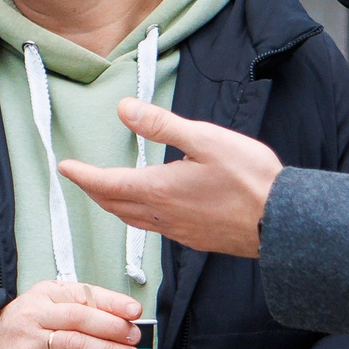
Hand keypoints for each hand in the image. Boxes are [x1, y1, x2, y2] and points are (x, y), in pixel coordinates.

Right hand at [0, 282, 142, 348]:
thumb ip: (74, 308)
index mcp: (45, 294)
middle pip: (81, 317)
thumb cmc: (21, 330)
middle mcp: (37, 314)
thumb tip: (119, 317)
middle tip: (135, 337)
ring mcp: (31, 341)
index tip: (135, 311)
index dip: (112, 302)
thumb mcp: (42, 307)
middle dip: (113, 327)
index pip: (83, 294)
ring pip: (76, 343)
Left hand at [57, 99, 279, 257]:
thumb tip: (125, 109)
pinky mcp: (196, 240)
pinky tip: (149, 210)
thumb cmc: (250, 179)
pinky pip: (155, 230)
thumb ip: (163, 125)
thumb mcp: (206, 140)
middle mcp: (163, 216)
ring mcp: (180, 232)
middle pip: (115, 205)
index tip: (65, 168)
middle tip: (80, 179)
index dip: (83, 176)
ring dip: (114, 206)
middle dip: (94, 191)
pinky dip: (139, 217)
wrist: (283, 223)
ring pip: (133, 220)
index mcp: (159, 190)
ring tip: (107, 193)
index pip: (108, 184)